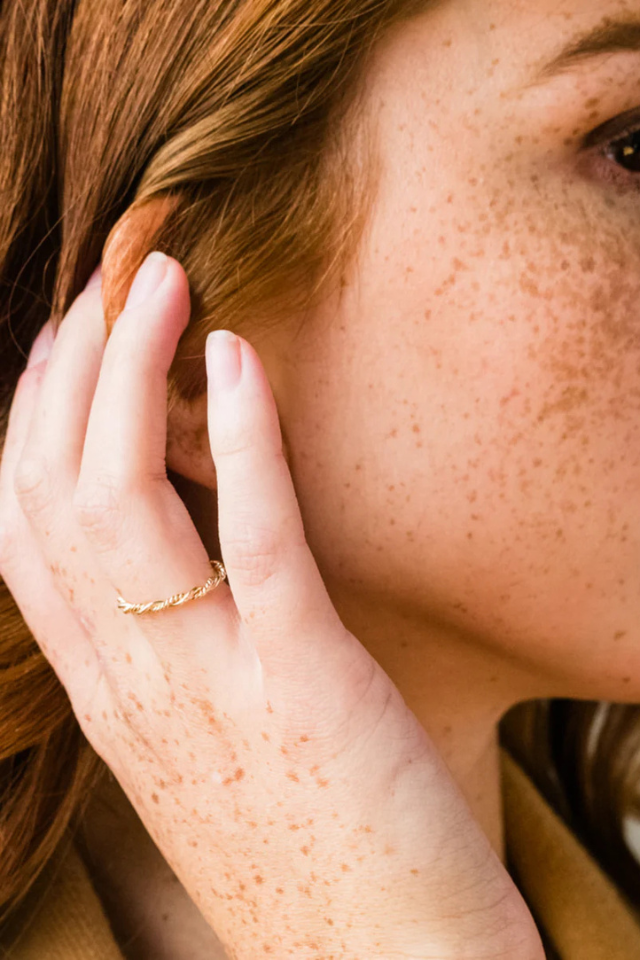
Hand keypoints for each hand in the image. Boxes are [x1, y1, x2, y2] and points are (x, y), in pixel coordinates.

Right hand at [0, 254, 542, 959]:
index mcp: (110, 699)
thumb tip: (177, 560)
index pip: (23, 533)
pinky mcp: (305, 679)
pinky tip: (236, 357)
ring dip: (131, 371)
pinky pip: (254, 538)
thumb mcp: (206, 752)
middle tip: (107, 278)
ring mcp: (212, 681)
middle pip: (55, 494)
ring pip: (124, 499)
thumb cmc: (308, 854)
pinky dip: (238, 439)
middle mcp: (135, 684)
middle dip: (69, 368)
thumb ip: (171, 660)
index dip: (27, 422)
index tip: (59, 343)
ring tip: (159, 279)